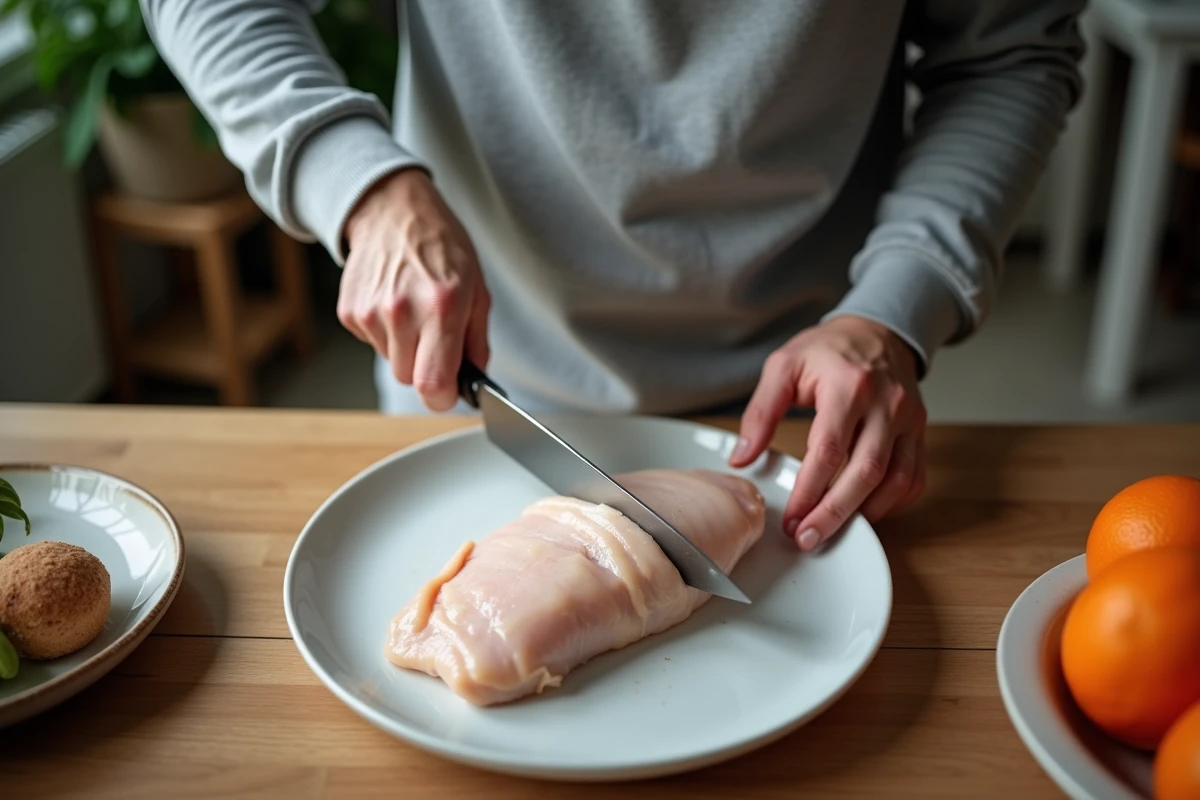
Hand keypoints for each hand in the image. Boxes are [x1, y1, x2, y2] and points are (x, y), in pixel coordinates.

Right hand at [338, 168, 490, 410]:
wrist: (393, 211)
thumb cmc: (441, 247)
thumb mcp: (477, 288)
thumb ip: (477, 341)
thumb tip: (475, 382)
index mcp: (442, 306)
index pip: (432, 385)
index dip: (443, 397)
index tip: (448, 391)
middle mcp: (403, 311)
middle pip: (410, 380)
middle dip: (425, 367)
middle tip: (434, 336)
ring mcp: (371, 312)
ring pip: (391, 363)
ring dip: (405, 348)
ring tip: (413, 310)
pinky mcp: (350, 312)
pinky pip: (372, 344)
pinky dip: (384, 333)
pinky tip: (392, 302)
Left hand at [729, 315, 926, 550]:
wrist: (878, 329)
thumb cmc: (829, 348)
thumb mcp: (784, 366)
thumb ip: (760, 413)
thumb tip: (741, 457)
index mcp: (848, 386)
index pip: (828, 449)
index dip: (809, 490)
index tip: (791, 517)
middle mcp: (885, 404)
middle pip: (865, 472)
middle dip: (834, 513)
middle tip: (808, 537)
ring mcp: (908, 419)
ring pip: (895, 480)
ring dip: (864, 513)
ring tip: (832, 529)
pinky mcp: (919, 431)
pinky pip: (914, 477)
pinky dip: (892, 502)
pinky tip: (865, 511)